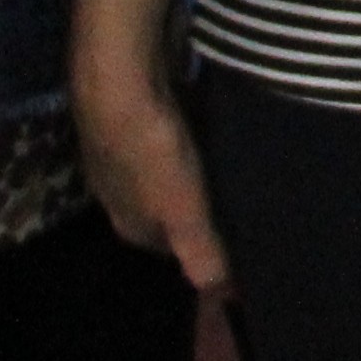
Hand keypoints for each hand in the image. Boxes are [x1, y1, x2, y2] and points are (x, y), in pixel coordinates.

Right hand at [74, 44, 227, 289]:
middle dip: (198, 204)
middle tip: (245, 196)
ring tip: (236, 164)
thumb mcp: (182, 207)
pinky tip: (217, 125)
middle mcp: (115, 187)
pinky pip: (167, 133)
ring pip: (165, 169)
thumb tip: (216, 292)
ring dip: (195, 169)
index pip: (166, 245)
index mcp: (124, 218)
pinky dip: (190, 135)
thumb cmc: (151, 148)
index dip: (200, 243)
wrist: (118, 69)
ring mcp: (120, 145)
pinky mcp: (133, 109)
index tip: (237, 235)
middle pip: (164, 205)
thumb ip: (199, 248)